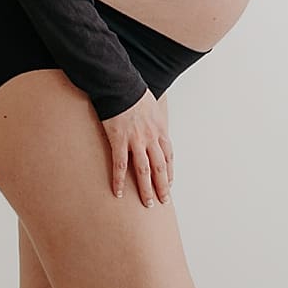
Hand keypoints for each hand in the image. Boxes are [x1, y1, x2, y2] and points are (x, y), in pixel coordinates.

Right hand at [99, 88, 172, 204]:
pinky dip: (119, 180)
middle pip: (160, 168)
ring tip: (147, 203)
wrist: (120, 84)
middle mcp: (151, 138)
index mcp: (160, 130)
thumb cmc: (134, 93)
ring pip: (144, 171)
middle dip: (163, 186)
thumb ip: (154, 120)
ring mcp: (136, 140)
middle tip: (163, 201)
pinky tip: (118, 192)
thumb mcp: (153, 106)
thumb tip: (154, 125)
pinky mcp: (119, 140)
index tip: (169, 184)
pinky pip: (120, 165)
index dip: (170, 172)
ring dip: (146, 189)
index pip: (168, 156)